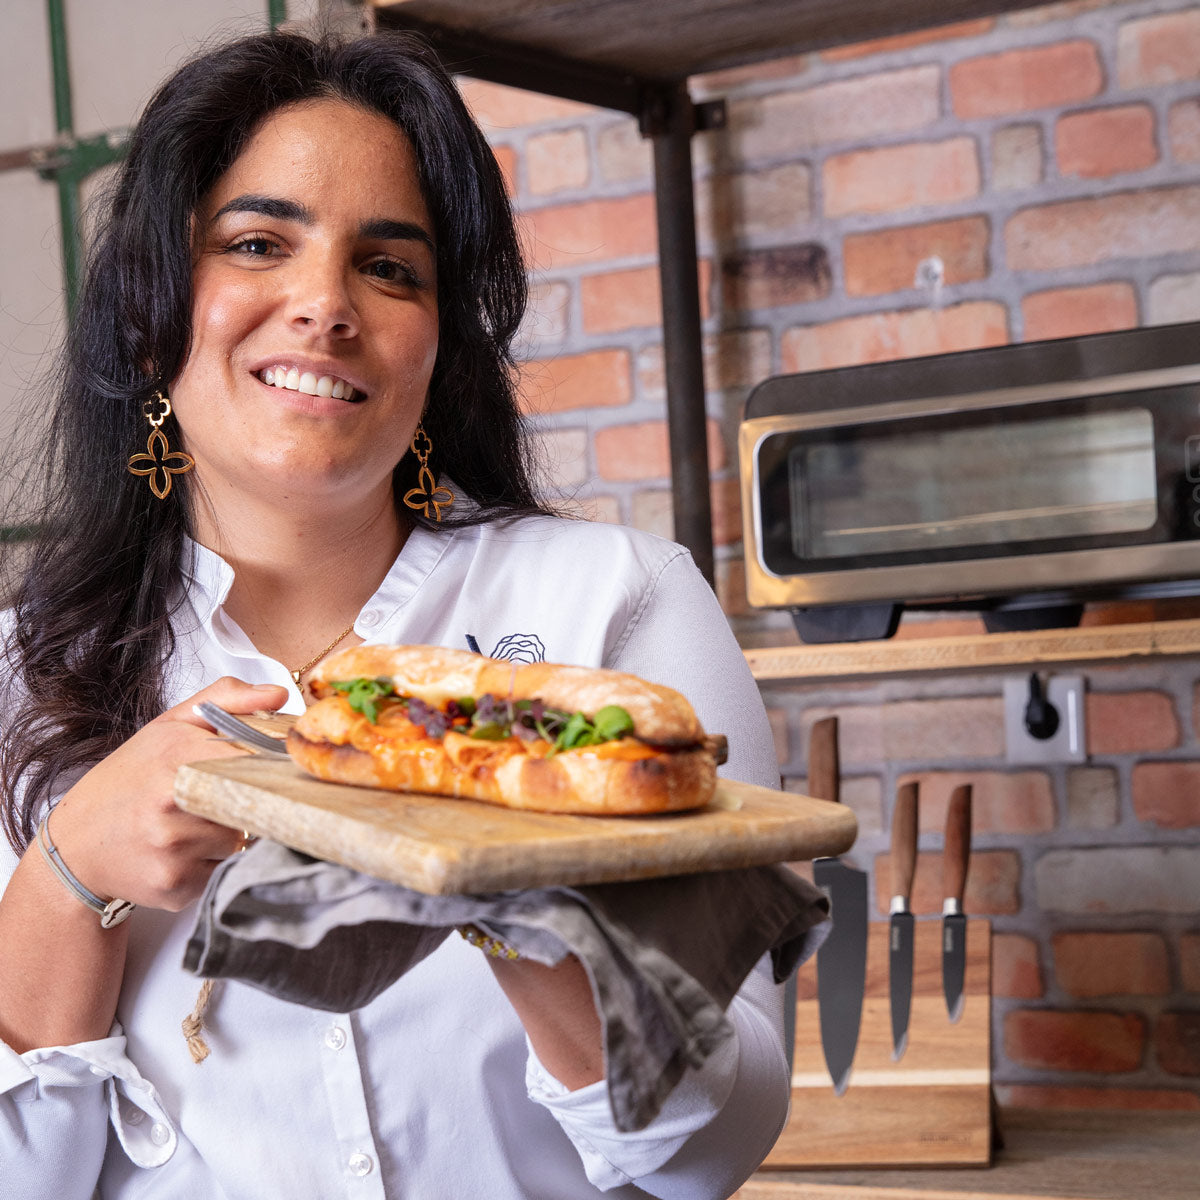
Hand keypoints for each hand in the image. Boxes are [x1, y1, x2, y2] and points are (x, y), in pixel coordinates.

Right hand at [43, 677, 288, 911]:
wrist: (75, 848)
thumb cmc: (127, 782)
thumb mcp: (169, 728)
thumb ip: (226, 701)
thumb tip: (279, 694)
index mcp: (177, 757)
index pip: (255, 759)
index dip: (266, 764)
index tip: (263, 767)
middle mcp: (174, 803)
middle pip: (253, 801)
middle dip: (244, 799)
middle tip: (220, 797)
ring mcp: (175, 848)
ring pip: (242, 838)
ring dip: (229, 832)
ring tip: (193, 823)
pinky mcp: (178, 885)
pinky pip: (225, 869)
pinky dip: (214, 861)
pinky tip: (184, 851)